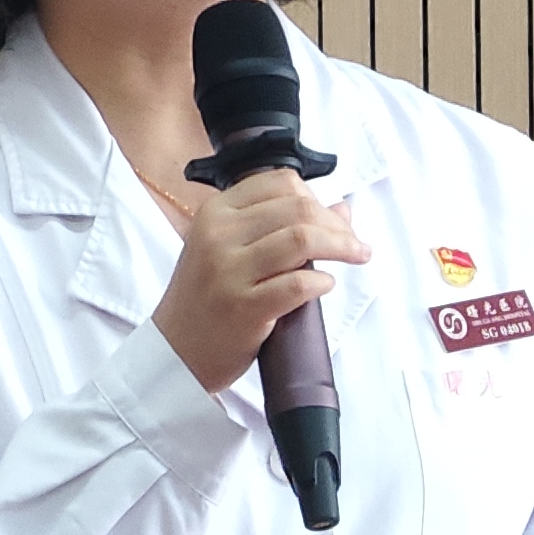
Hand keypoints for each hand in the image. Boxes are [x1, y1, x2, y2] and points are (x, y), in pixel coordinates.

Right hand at [149, 169, 368, 392]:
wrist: (175, 349)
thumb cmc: (207, 298)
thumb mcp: (229, 249)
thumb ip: (279, 225)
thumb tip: (342, 209)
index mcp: (216, 212)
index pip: (281, 184)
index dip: (318, 199)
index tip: (335, 221)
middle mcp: (219, 235)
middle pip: (298, 209)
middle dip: (338, 225)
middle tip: (356, 244)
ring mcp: (229, 272)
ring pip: (302, 239)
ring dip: (342, 247)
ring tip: (358, 256)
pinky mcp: (244, 307)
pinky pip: (297, 284)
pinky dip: (322, 281)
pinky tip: (326, 284)